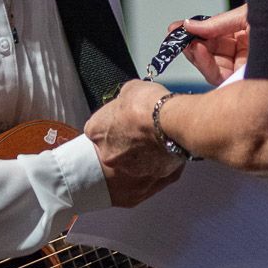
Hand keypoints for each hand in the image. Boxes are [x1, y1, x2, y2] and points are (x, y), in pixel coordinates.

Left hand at [85, 79, 184, 206]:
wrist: (171, 122)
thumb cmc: (148, 105)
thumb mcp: (130, 89)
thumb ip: (124, 100)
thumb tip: (129, 100)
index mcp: (96, 131)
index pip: (98, 129)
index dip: (113, 122)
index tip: (123, 119)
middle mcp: (107, 153)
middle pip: (113, 148)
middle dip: (126, 140)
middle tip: (140, 129)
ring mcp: (127, 168)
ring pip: (132, 161)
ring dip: (141, 152)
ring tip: (156, 137)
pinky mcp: (147, 177)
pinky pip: (151, 169)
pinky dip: (157, 161)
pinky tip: (165, 147)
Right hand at [174, 4, 247, 84]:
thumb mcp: (246, 16)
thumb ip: (218, 22)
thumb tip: (188, 25)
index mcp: (245, 33)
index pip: (213, 34)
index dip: (195, 31)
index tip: (177, 27)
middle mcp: (242, 51)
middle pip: (208, 51)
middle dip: (190, 43)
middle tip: (177, 36)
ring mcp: (242, 67)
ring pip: (209, 66)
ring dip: (194, 54)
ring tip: (187, 42)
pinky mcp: (242, 81)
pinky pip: (217, 77)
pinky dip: (204, 64)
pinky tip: (198, 50)